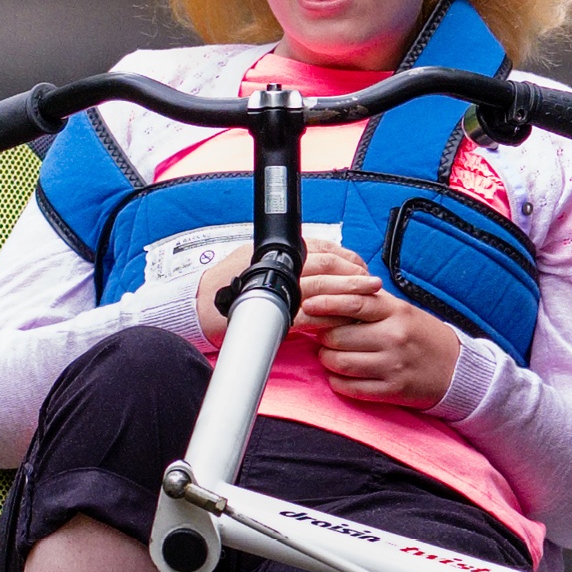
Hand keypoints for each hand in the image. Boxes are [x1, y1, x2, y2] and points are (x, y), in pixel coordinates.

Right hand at [196, 242, 369, 344]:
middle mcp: (281, 262)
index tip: (364, 271)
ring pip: (322, 283)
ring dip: (348, 292)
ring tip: (366, 300)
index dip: (349, 260)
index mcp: (281, 250)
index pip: (325, 249)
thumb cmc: (226, 286)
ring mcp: (278, 284)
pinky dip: (326, 317)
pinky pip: (307, 312)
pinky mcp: (273, 310)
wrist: (196, 306)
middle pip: (329, 263)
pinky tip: (339, 321)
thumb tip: (321, 266)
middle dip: (355, 274)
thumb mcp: (258, 261)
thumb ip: (289, 262)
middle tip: (374, 285)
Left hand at [296, 247, 461, 408]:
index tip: (307, 304)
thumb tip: (328, 296)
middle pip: (339, 336)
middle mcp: (394, 336)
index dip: (325, 303)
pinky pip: (351, 388)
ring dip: (327, 360)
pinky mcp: (392, 390)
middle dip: (322, 337)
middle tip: (322, 337)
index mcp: (396, 311)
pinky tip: (340, 375)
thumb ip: (369, 302)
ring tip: (330, 355)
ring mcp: (393, 365)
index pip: (354, 302)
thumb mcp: (401, 310)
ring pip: (340, 363)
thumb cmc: (420, 336)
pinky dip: (338, 382)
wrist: (455, 368)